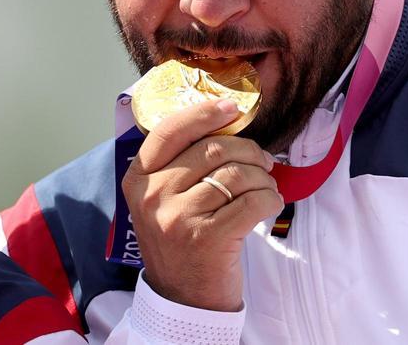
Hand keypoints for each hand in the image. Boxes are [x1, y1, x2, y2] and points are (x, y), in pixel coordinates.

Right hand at [121, 98, 282, 311]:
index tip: (230, 108)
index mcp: (137, 179)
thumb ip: (180, 163)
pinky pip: (253, 201)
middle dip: (248, 151)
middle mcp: (153, 195)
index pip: (169, 131)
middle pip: (213, 148)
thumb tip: (224, 121)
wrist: (182, 299)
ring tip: (264, 187)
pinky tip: (268, 204)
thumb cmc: (179, 242)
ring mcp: (179, 217)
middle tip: (261, 161)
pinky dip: (270, 199)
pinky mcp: (209, 238)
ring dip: (262, 177)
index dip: (203, 114)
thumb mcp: (161, 200)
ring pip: (237, 173)